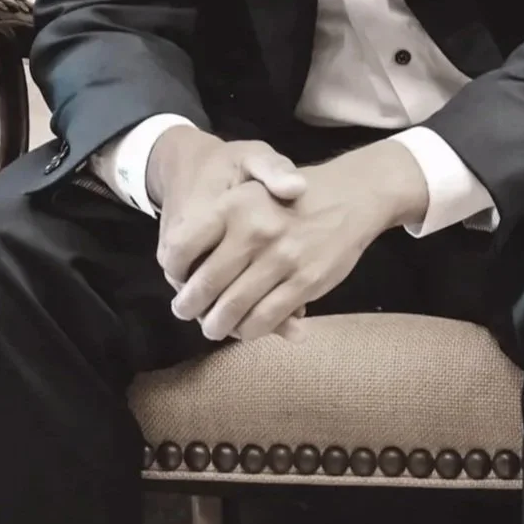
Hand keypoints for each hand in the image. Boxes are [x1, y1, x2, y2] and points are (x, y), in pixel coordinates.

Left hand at [163, 144, 418, 342]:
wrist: (349, 195)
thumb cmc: (289, 198)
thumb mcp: (249, 193)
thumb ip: (215, 229)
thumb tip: (176, 270)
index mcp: (234, 205)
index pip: (182, 247)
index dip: (173, 270)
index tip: (176, 279)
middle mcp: (254, 229)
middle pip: (203, 286)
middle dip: (189, 307)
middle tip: (186, 312)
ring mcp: (282, 257)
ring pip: (232, 309)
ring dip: (217, 325)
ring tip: (212, 327)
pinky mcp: (305, 280)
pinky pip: (265, 318)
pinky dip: (250, 330)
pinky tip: (246, 328)